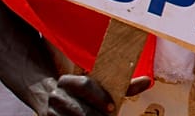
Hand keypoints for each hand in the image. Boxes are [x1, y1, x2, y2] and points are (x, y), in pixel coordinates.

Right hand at [37, 73, 151, 115]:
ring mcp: (50, 112)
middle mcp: (56, 96)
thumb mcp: (97, 86)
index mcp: (68, 81)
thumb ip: (122, 86)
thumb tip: (147, 81)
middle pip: (78, 109)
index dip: (99, 96)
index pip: (85, 85)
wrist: (46, 95)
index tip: (112, 107)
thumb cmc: (82, 92)